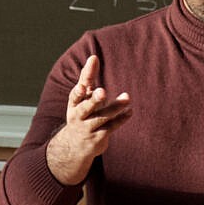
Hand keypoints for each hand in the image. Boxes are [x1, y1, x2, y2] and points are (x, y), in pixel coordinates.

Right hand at [45, 54, 129, 184]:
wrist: (73, 147)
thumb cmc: (81, 114)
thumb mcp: (81, 97)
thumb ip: (87, 78)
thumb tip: (93, 57)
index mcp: (74, 104)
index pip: (76, 94)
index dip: (80, 89)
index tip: (83, 85)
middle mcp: (79, 116)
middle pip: (85, 108)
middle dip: (93, 100)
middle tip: (102, 91)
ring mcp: (88, 128)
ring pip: (101, 117)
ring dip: (114, 107)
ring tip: (127, 97)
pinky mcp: (98, 138)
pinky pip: (111, 127)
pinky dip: (121, 119)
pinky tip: (130, 112)